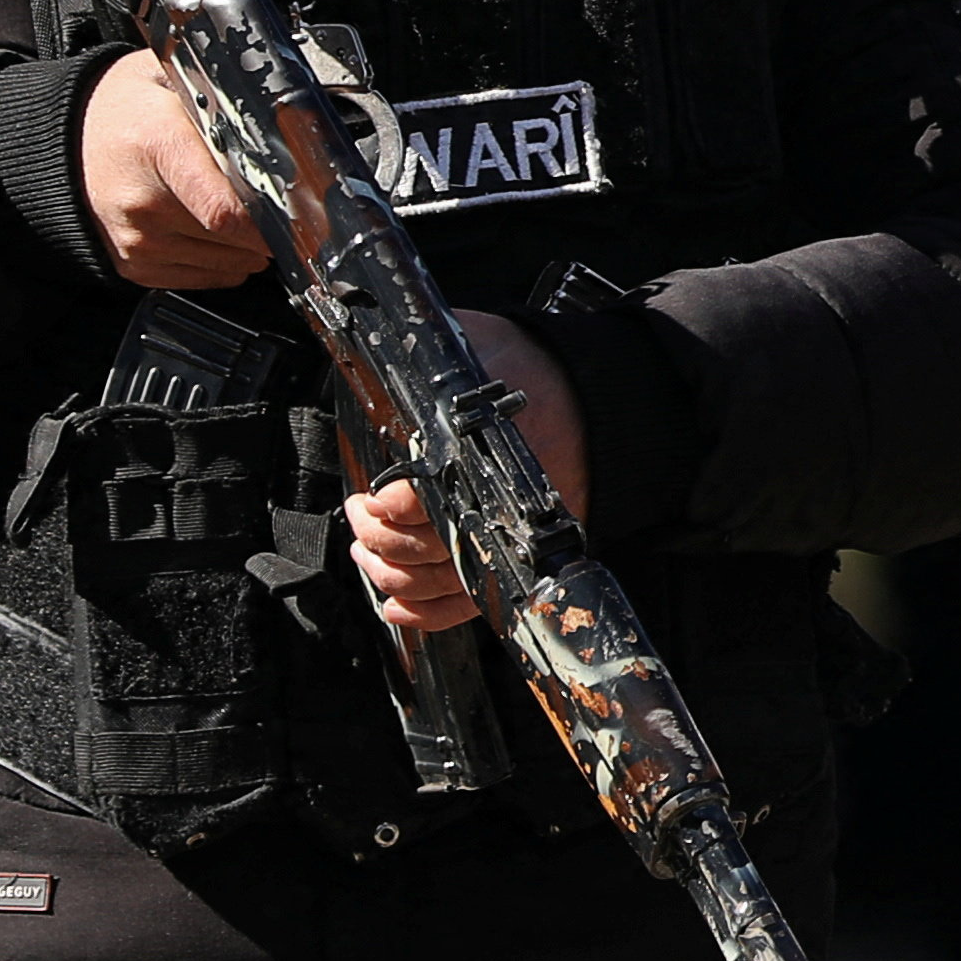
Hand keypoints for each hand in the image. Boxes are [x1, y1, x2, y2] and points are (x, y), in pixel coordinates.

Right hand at [76, 51, 271, 290]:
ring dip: (250, 243)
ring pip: (230, 262)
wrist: (62, 141)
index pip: (227, 209)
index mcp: (158, 145)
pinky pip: (208, 277)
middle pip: (237, 238)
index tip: (304, 215)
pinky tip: (214, 227)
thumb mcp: (174, 80)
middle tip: (276, 199)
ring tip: (235, 206)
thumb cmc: (125, 108)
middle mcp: (143, 201)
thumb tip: (294, 116)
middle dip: (270, 223)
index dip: (275, 220)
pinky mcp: (135, 267)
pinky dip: (226, 258)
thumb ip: (230, 101)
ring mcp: (137, 240)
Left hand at [343, 308, 583, 637]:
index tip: (371, 496)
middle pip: (420, 551)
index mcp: (491, 454)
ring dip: (387, 573)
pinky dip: (424, 614)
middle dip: (376, 537)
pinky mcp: (513, 562)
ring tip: (370, 546)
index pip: (424, 499)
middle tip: (361, 511)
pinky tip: (397, 604)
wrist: (599, 401)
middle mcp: (501, 507)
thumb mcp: (480, 346)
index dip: (387, 506)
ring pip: (431, 584)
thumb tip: (378, 351)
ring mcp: (508, 540)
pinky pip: (463, 607)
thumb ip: (432, 359)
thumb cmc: (537, 372)